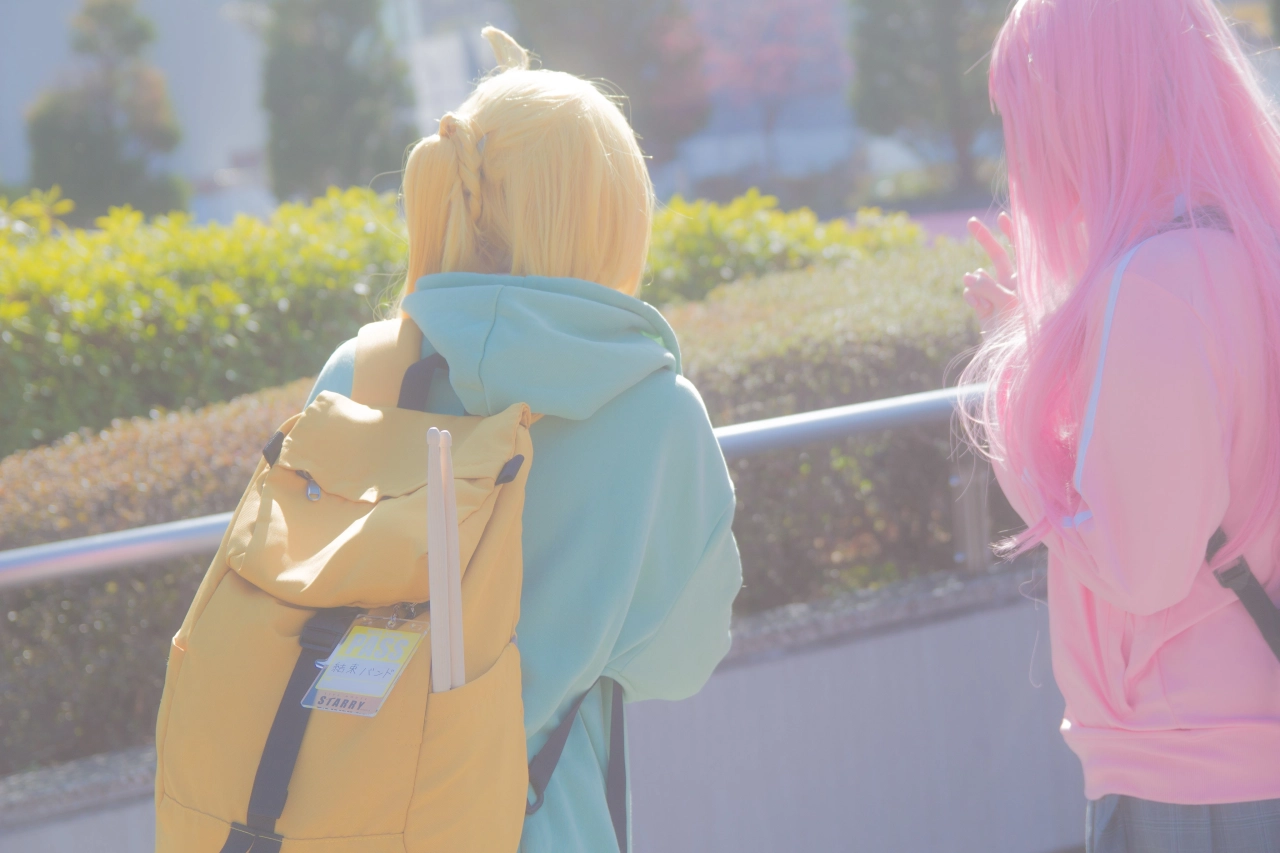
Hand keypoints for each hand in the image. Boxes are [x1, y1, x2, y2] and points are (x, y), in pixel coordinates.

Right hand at [963, 213, 1017, 333]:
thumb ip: (988, 287)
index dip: (1013, 232)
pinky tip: (981, 310)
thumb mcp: (1009, 304)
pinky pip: (971, 293)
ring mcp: (996, 295)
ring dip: (978, 286)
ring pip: (978, 277)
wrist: (1016, 356)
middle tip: (970, 221)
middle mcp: (1013, 284)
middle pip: (997, 255)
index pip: (1022, 249)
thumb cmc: (1023, 329)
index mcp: (1027, 280)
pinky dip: (973, 300)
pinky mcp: (984, 308)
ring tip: (987, 303)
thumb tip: (967, 277)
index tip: (1002, 216)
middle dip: (984, 239)